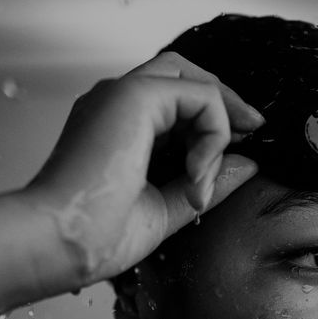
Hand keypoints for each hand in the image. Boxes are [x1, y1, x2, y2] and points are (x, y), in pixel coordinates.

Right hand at [25, 52, 263, 286]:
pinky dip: (212, 134)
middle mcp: (114, 103)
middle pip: (184, 75)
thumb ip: (207, 182)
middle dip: (224, 101)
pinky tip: (197, 174)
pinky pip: (200, 96)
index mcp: (115, 127)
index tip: (240, 147)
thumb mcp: (168, 208)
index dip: (210, 118)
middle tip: (253, 131)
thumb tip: (249, 163)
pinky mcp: (133, 95)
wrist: (63, 243)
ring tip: (202, 181)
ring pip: (194, 83)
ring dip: (216, 130)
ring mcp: (121, 94)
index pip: (173, 101)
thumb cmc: (98, 235)